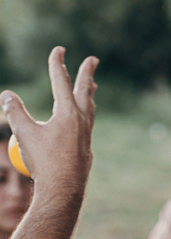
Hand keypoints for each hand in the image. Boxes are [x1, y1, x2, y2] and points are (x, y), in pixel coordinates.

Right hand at [0, 47, 96, 195]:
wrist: (64, 189)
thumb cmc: (43, 162)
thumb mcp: (24, 134)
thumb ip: (15, 112)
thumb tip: (6, 94)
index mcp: (68, 113)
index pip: (61, 82)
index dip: (57, 64)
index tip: (58, 49)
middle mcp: (82, 120)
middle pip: (85, 90)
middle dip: (87, 73)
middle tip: (93, 59)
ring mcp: (87, 134)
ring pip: (90, 107)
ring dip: (89, 93)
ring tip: (92, 85)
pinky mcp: (86, 146)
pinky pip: (87, 123)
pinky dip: (86, 113)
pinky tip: (84, 118)